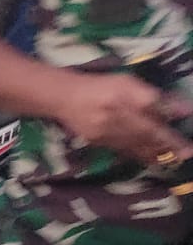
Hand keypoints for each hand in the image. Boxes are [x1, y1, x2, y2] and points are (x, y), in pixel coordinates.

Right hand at [55, 72, 192, 167]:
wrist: (63, 98)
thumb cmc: (101, 87)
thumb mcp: (129, 83)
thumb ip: (154, 96)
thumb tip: (183, 110)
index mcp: (124, 94)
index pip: (152, 106)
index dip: (169, 114)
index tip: (185, 129)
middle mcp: (115, 113)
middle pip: (147, 130)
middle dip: (168, 143)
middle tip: (186, 153)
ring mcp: (105, 129)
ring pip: (136, 143)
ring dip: (156, 153)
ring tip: (172, 160)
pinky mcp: (97, 141)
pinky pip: (123, 149)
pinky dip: (139, 155)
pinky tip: (150, 159)